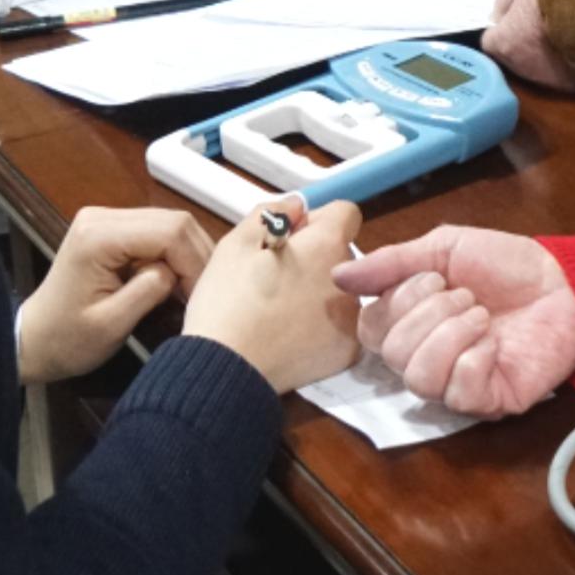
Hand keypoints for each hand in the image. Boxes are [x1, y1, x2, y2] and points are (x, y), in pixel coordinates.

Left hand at [16, 206, 212, 384]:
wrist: (33, 340)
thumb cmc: (67, 340)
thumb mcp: (111, 325)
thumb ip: (149, 291)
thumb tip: (177, 272)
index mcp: (98, 237)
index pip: (169, 232)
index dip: (193, 262)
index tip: (198, 297)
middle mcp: (101, 217)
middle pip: (174, 221)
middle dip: (194, 257)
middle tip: (200, 294)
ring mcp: (105, 218)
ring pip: (170, 223)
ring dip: (186, 255)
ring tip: (188, 290)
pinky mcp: (111, 228)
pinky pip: (157, 231)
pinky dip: (173, 255)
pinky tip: (173, 281)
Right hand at [178, 196, 364, 392]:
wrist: (225, 369)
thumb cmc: (226, 306)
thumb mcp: (235, 244)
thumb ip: (272, 212)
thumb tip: (296, 205)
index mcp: (325, 248)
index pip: (346, 213)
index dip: (317, 219)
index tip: (293, 236)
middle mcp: (348, 281)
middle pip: (342, 254)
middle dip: (315, 258)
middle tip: (276, 276)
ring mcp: (350, 319)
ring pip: (341, 291)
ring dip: (318, 292)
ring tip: (278, 309)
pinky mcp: (346, 351)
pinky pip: (340, 326)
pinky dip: (321, 327)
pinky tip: (288, 333)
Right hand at [334, 225, 574, 416]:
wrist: (567, 281)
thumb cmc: (508, 265)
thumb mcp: (444, 248)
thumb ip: (392, 264)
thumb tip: (338, 277)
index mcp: (412, 322)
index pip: (370, 331)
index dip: (396, 303)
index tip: (433, 278)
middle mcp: (428, 358)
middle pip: (393, 355)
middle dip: (430, 313)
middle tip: (467, 296)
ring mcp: (457, 384)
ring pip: (419, 379)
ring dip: (451, 335)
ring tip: (481, 316)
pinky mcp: (489, 402)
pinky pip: (459, 393)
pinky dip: (475, 359)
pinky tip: (494, 343)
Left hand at [483, 0, 574, 88]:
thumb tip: (500, 14)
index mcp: (506, 43)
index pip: (490, 42)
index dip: (501, 29)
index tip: (512, 19)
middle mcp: (526, 68)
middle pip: (517, 57)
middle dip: (525, 42)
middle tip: (540, 22)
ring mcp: (554, 80)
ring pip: (545, 67)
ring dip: (549, 52)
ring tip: (565, 31)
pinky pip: (571, 72)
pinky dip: (573, 60)